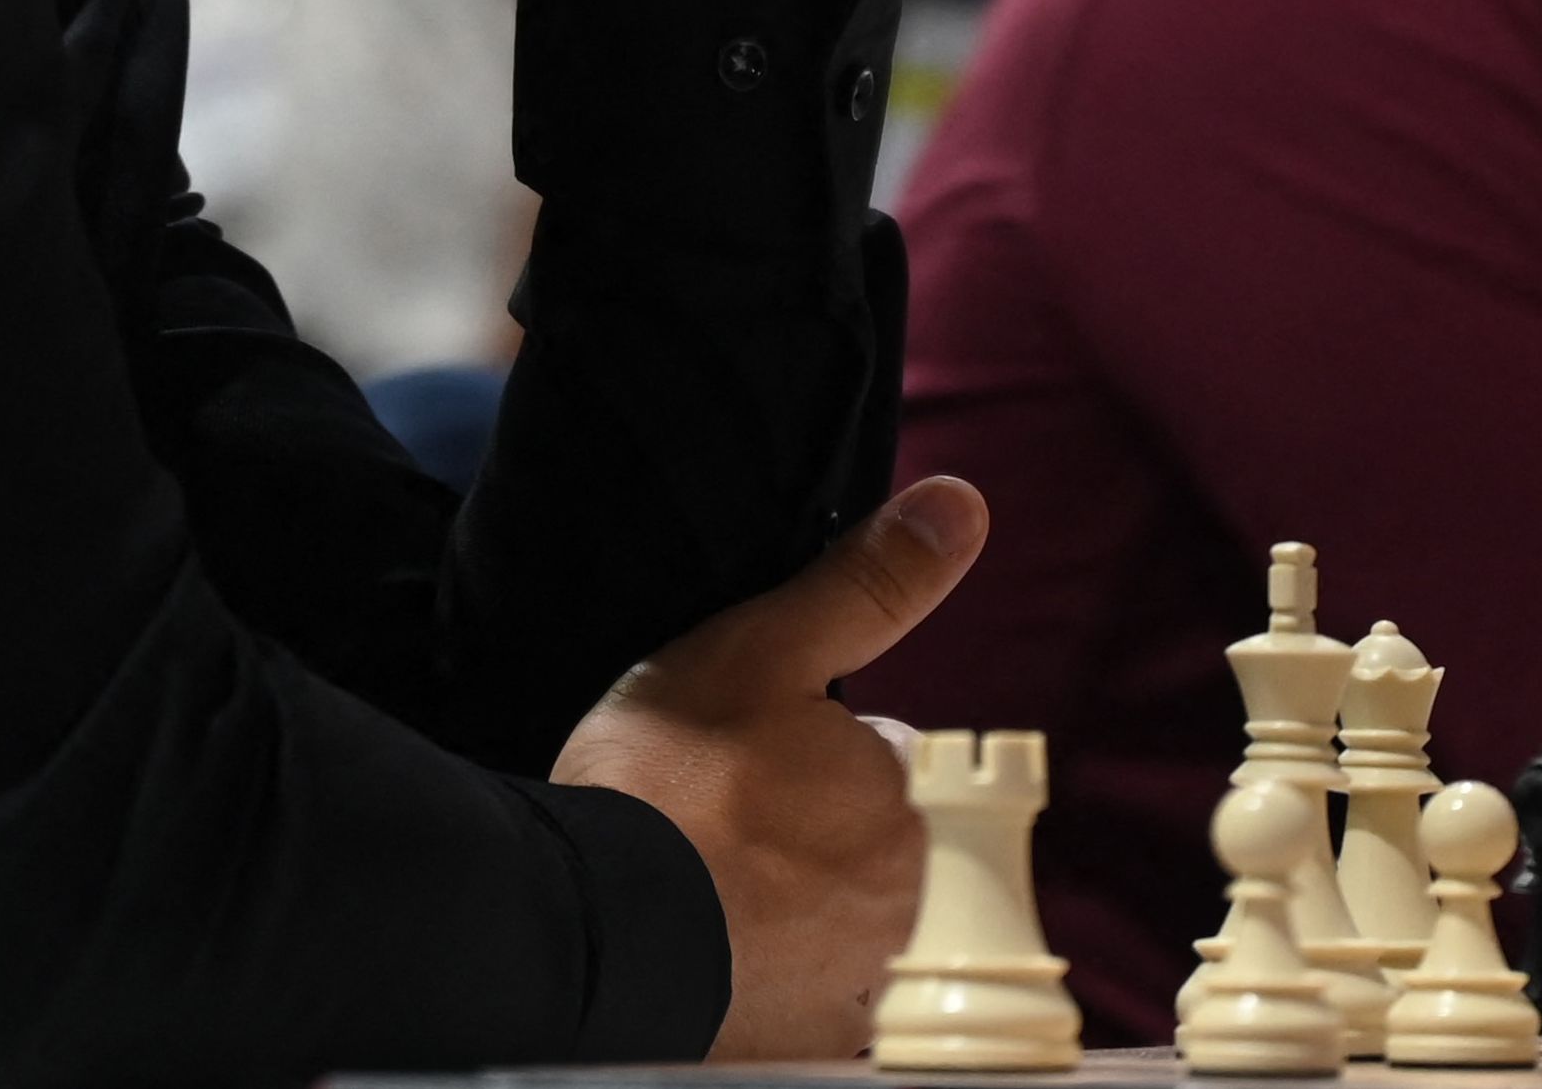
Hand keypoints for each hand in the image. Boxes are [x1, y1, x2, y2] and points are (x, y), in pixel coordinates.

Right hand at [551, 474, 988, 1058]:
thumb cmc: (666, 786)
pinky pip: (804, 999)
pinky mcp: (806, 1046)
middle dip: (811, 832)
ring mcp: (859, 993)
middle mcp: (909, 912)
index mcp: (915, 811)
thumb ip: (871, 584)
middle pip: (869, 848)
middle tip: (720, 824)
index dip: (817, 752)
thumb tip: (963, 506)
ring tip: (704, 886)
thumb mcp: (766, 650)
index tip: (752, 764)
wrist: (579, 926)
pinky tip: (710, 946)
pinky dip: (768, 979)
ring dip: (789, 907)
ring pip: (836, 922)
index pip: (890, 765)